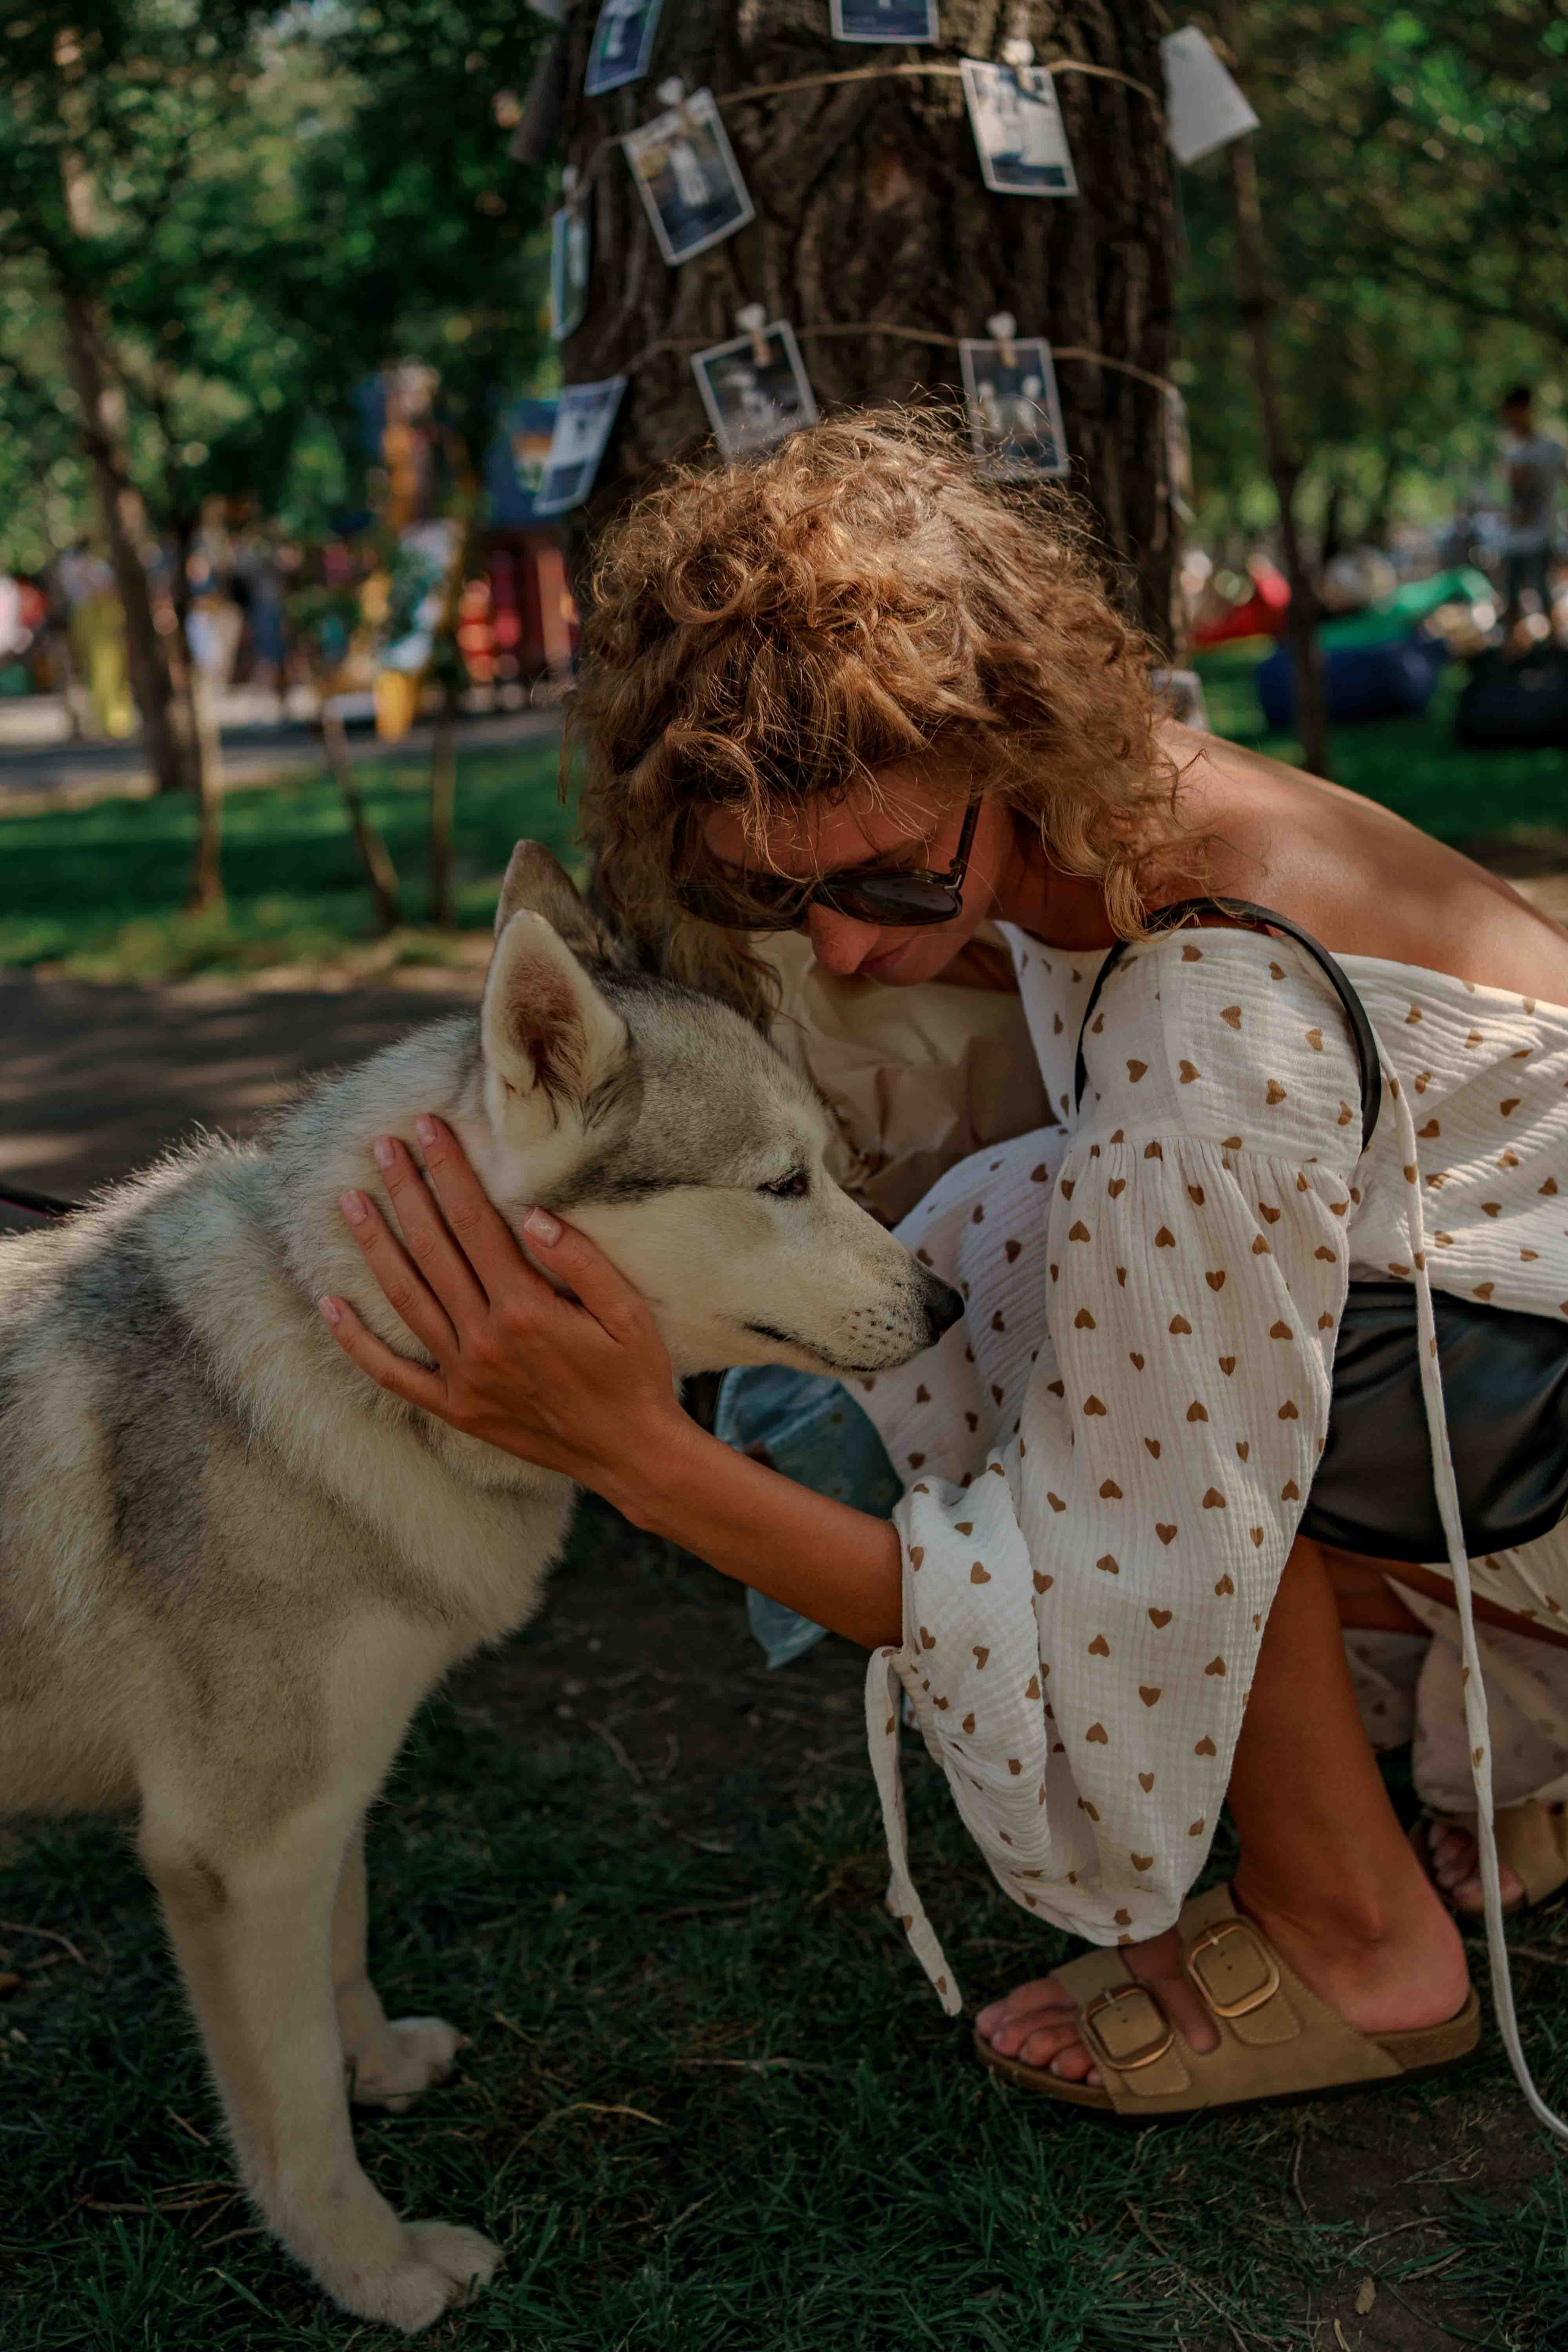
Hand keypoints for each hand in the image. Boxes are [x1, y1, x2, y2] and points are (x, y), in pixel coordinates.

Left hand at [318, 1115, 684, 1496]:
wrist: (631, 1454)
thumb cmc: (635, 1377)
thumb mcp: (628, 1313)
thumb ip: (582, 1262)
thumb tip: (531, 1215)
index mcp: (525, 1309)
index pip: (473, 1223)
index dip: (448, 1171)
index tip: (426, 1129)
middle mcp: (485, 1339)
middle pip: (432, 1250)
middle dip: (406, 1191)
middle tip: (381, 1146)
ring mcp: (464, 1376)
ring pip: (405, 1299)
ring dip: (374, 1247)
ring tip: (349, 1202)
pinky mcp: (456, 1408)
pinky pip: (393, 1375)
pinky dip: (357, 1343)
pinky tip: (330, 1305)